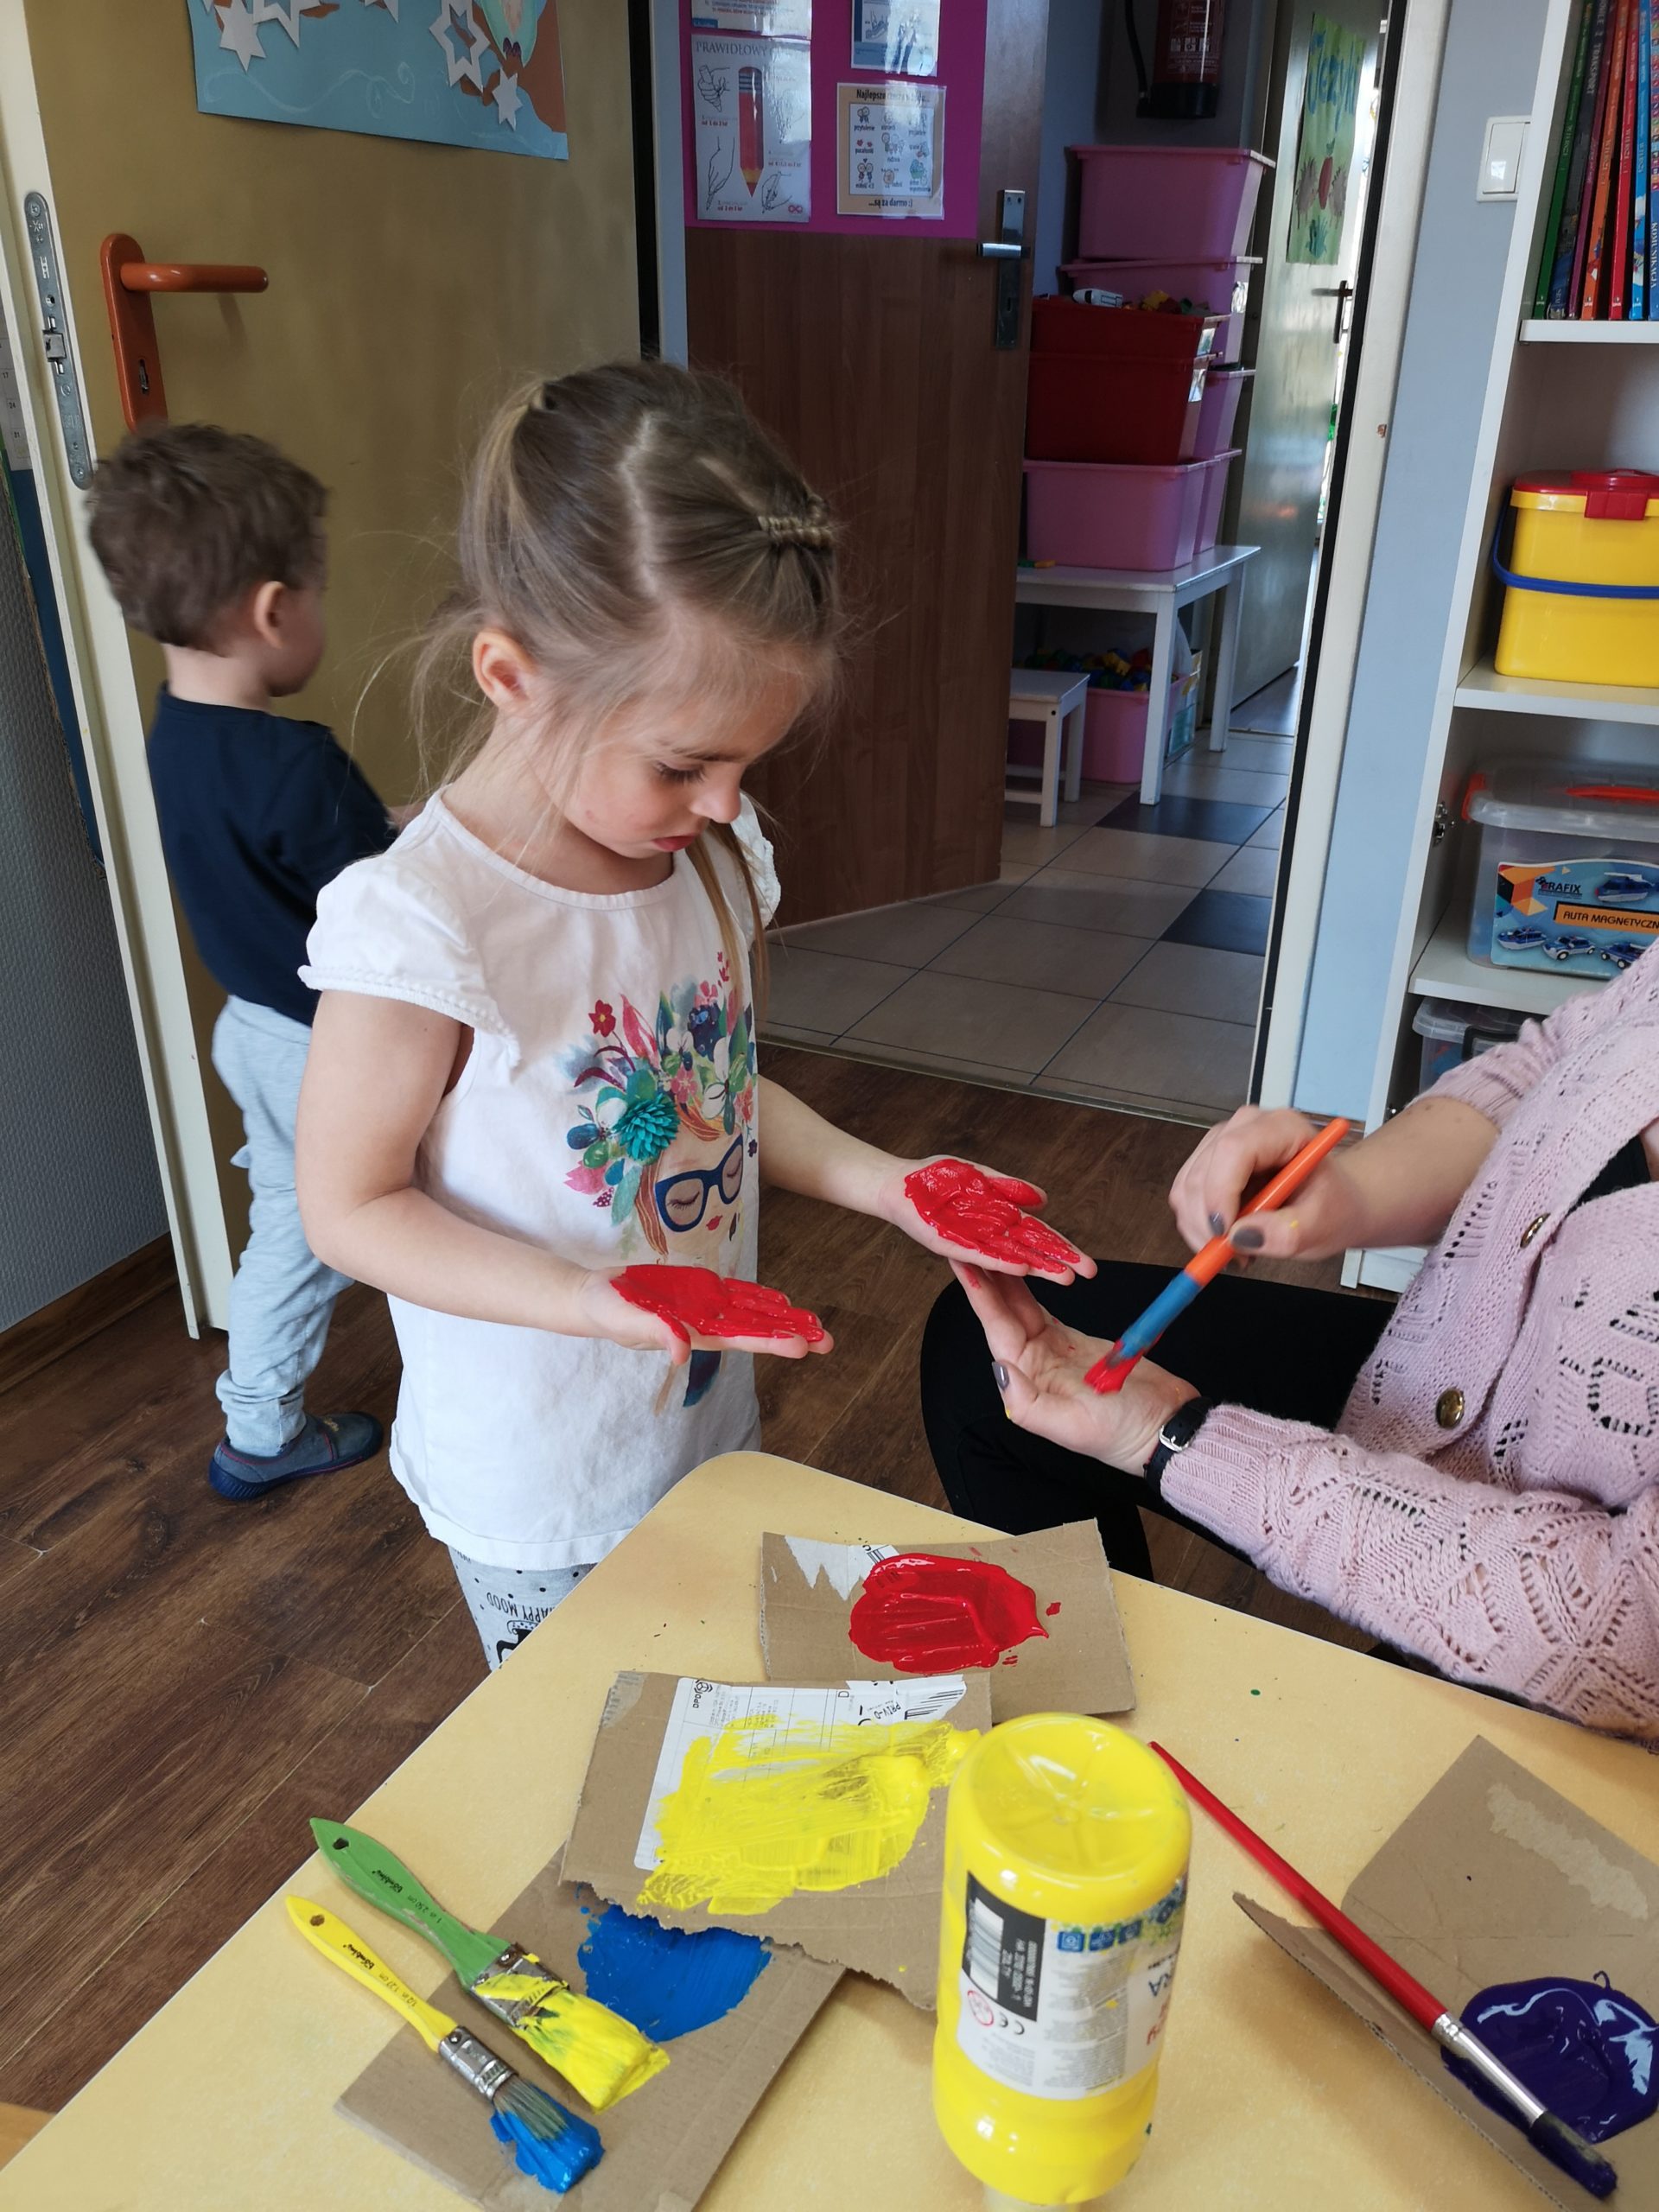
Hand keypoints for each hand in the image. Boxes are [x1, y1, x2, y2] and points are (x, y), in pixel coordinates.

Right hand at [587, 1264, 832, 1363]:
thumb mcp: (627, 1321)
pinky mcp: (700, 1289)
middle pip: (757, 1329)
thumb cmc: (608, 1313)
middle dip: (791, 1334)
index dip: (770, 1342)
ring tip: (818, 1324)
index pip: (740, 1340)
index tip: (800, 1346)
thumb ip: (655, 1333)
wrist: (597, 1297)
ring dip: (784, 1318)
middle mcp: (708, 1323)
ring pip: (753, 1312)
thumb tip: (682, 1353)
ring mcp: (706, 1306)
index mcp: (695, 1334)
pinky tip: (783, 1299)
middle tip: (829, 1342)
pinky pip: (737, 1294)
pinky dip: (760, 1297)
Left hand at [876, 1156, 1096, 1283]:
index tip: (1086, 1262)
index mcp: (998, 1218)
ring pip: (1010, 1258)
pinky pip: (979, 1255)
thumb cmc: (938, 1180)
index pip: (1038, 1235)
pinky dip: (1001, 1261)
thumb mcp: (980, 1177)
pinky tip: (1022, 1268)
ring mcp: (971, 1241)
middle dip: (1058, 1262)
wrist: (898, 1184)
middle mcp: (989, 1234)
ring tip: (1063, 1277)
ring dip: (1037, 1267)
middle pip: (1030, 1250)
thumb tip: (1043, 1199)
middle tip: (1086, 1274)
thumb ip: (1010, 1187)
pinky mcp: (949, 1244)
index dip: (1062, 1247)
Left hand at [955, 1264, 1193, 1472]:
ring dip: (1008, 1275)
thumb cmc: (1122, 1434)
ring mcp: (1053, 1350)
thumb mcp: (1072, 1425)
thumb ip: (1029, 1403)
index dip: (979, 1294)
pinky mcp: (1074, 1341)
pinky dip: (1036, 1285)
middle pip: (1004, 1311)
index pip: (997, 1329)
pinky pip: (1047, 1305)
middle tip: (971, 1237)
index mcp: (1028, 1379)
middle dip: (988, 1276)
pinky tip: (1023, 1264)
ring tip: (992, 1242)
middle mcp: (1034, 1363)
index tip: (963, 1261)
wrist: (1166, 1429)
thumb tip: (999, 1369)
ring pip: (1023, 1305)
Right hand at [1169, 1106, 1360, 1263]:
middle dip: (1209, 1222)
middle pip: (1203, 1172)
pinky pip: (1185, 1196)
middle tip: (1235, 1255)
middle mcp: (1247, 1127)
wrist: (1334, 1200)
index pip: (1233, 1150)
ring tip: (1239, 1247)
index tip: (1224, 1234)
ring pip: (1187, 1187)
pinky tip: (1230, 1235)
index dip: (1220, 1193)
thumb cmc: (1332, 1204)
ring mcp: (1222, 1141)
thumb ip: (1288, 1232)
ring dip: (1202, 1227)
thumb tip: (1241, 1236)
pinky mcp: (1207, 1161)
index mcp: (1283, 1129)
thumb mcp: (1323, 1225)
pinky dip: (1199, 1225)